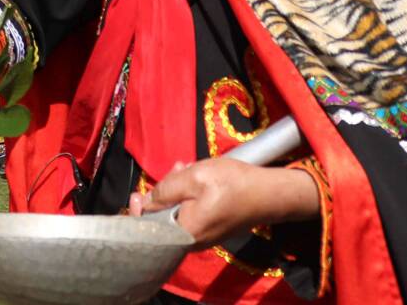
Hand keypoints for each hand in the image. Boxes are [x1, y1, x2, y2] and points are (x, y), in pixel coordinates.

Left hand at [129, 159, 319, 248]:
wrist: (271, 194)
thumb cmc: (232, 184)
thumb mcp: (193, 177)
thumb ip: (165, 190)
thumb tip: (145, 202)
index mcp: (184, 232)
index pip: (149, 229)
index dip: (138, 211)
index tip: (135, 193)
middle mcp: (192, 240)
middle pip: (163, 218)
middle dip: (163, 192)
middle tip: (174, 170)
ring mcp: (205, 235)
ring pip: (178, 211)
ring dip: (177, 189)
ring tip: (185, 167)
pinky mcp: (214, 227)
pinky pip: (191, 212)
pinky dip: (189, 195)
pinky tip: (196, 177)